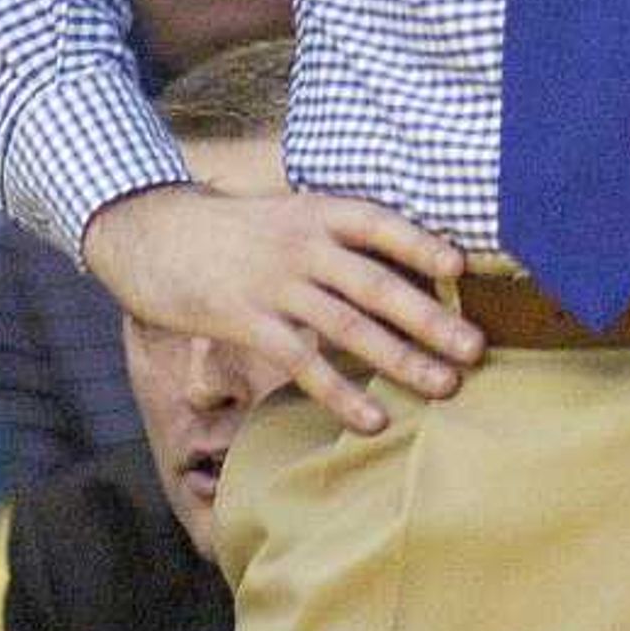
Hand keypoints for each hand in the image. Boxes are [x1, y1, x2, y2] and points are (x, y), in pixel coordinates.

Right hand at [83, 182, 483, 435]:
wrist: (153, 235)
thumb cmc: (235, 230)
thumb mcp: (289, 213)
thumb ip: (339, 235)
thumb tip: (405, 265)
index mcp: (317, 212)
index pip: (380, 223)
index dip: (420, 244)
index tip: (462, 267)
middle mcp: (302, 246)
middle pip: (377, 284)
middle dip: (431, 319)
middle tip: (477, 350)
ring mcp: (274, 285)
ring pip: (349, 328)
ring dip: (402, 359)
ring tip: (444, 385)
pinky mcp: (246, 323)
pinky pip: (303, 363)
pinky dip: (342, 393)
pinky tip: (374, 419)